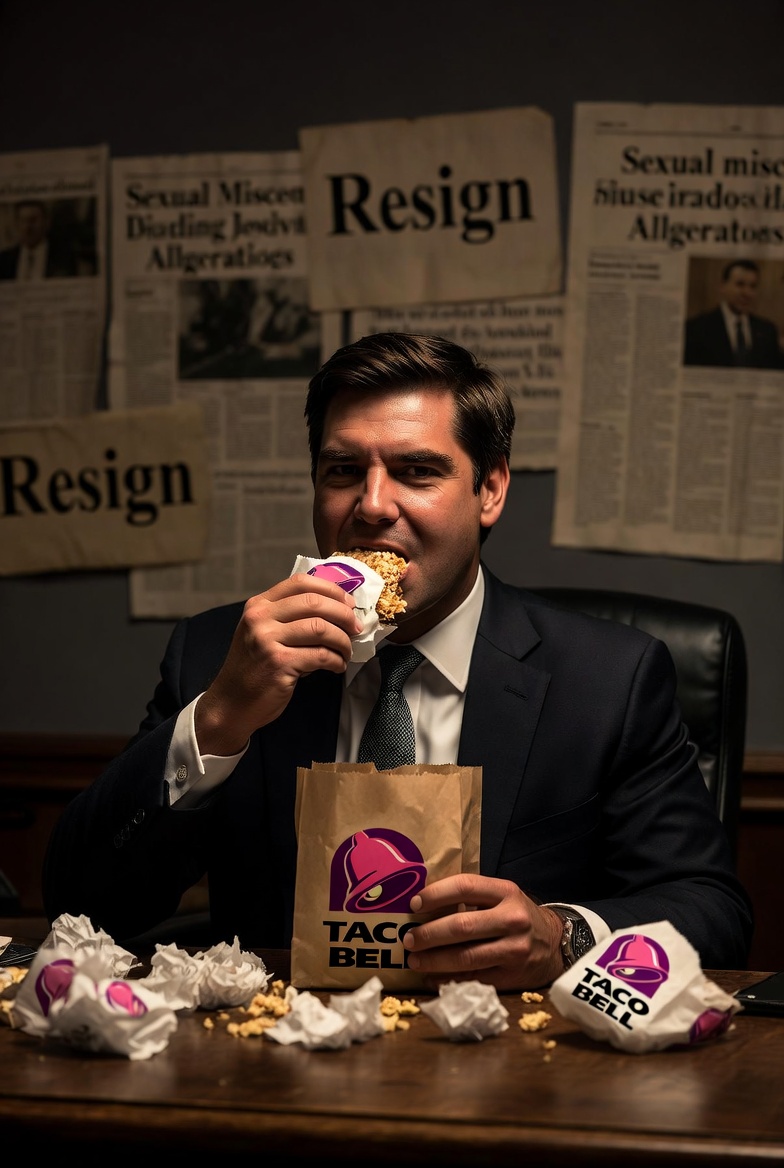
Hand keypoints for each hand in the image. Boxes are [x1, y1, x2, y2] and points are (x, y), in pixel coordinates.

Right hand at [194, 573, 361, 754]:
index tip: (348, 603)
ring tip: (346, 652)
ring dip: (342, 641)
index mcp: (259, 605)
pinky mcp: (279, 663)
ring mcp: (267, 640)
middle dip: (343, 615)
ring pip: (321, 629)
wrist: (232, 702)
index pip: (300, 582)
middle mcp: (260, 618)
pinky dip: (336, 661)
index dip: (331, 590)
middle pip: (314, 602)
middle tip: (355, 628)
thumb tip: (337, 609)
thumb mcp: (262, 633)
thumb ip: (288, 617)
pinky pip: (320, 655)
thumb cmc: (254, 668)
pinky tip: (337, 666)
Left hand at [403, 873, 564, 990]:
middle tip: (408, 939)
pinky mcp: (511, 976)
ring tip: (414, 961)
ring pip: (465, 957)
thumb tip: (424, 904)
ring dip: (434, 960)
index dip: (435, 894)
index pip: (465, 887)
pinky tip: (432, 978)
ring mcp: (514, 949)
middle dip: (429, 934)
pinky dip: (448, 980)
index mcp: (506, 892)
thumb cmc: (517, 915)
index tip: (414, 904)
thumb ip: (471, 896)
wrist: (554, 944)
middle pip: (462, 926)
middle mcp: (512, 919)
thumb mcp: (502, 896)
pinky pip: (473, 979)